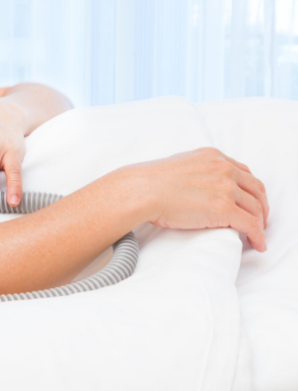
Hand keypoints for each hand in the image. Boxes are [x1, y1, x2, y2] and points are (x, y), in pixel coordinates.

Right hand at [129, 147, 268, 250]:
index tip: (251, 201)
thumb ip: (196, 171)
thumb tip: (196, 185)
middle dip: (261, 206)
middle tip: (260, 219)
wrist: (141, 191)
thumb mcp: (179, 165)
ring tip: (258, 235)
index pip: (244, 172)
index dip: (251, 189)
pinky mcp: (223, 208)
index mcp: (213, 157)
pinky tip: (258, 244)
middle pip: (256, 189)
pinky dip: (258, 236)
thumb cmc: (149, 182)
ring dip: (260, 223)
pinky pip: (250, 225)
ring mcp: (225, 188)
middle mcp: (223, 169)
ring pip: (256, 208)